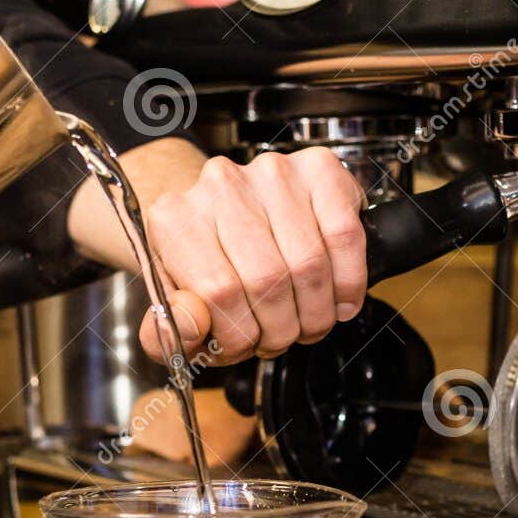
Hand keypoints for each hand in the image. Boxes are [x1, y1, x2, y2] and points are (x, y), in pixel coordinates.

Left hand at [67, 140, 367, 366]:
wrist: (228, 216)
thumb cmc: (203, 266)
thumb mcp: (171, 309)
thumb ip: (168, 331)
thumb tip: (195, 322)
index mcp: (174, 219)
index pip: (219, 293)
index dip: (241, 336)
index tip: (245, 347)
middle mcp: (221, 185)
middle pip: (269, 280)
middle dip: (281, 330)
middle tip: (279, 339)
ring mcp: (272, 173)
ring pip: (310, 264)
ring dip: (316, 314)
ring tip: (305, 323)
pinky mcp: (318, 169)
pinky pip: (345, 236)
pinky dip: (349, 282)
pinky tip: (337, 299)